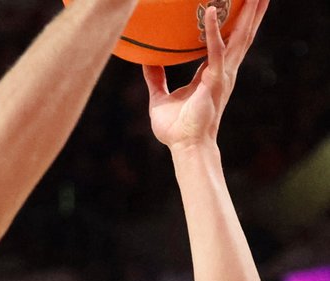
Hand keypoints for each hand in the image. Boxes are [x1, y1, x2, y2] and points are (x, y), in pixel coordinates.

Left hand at [143, 0, 268, 149]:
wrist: (185, 148)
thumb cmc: (176, 130)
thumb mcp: (160, 98)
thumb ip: (155, 78)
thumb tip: (147, 61)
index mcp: (212, 72)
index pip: (227, 40)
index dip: (235, 21)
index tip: (240, 2)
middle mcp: (223, 71)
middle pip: (242, 34)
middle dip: (252, 11)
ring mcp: (222, 75)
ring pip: (238, 36)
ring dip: (247, 12)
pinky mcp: (215, 81)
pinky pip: (216, 50)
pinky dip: (213, 31)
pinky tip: (213, 11)